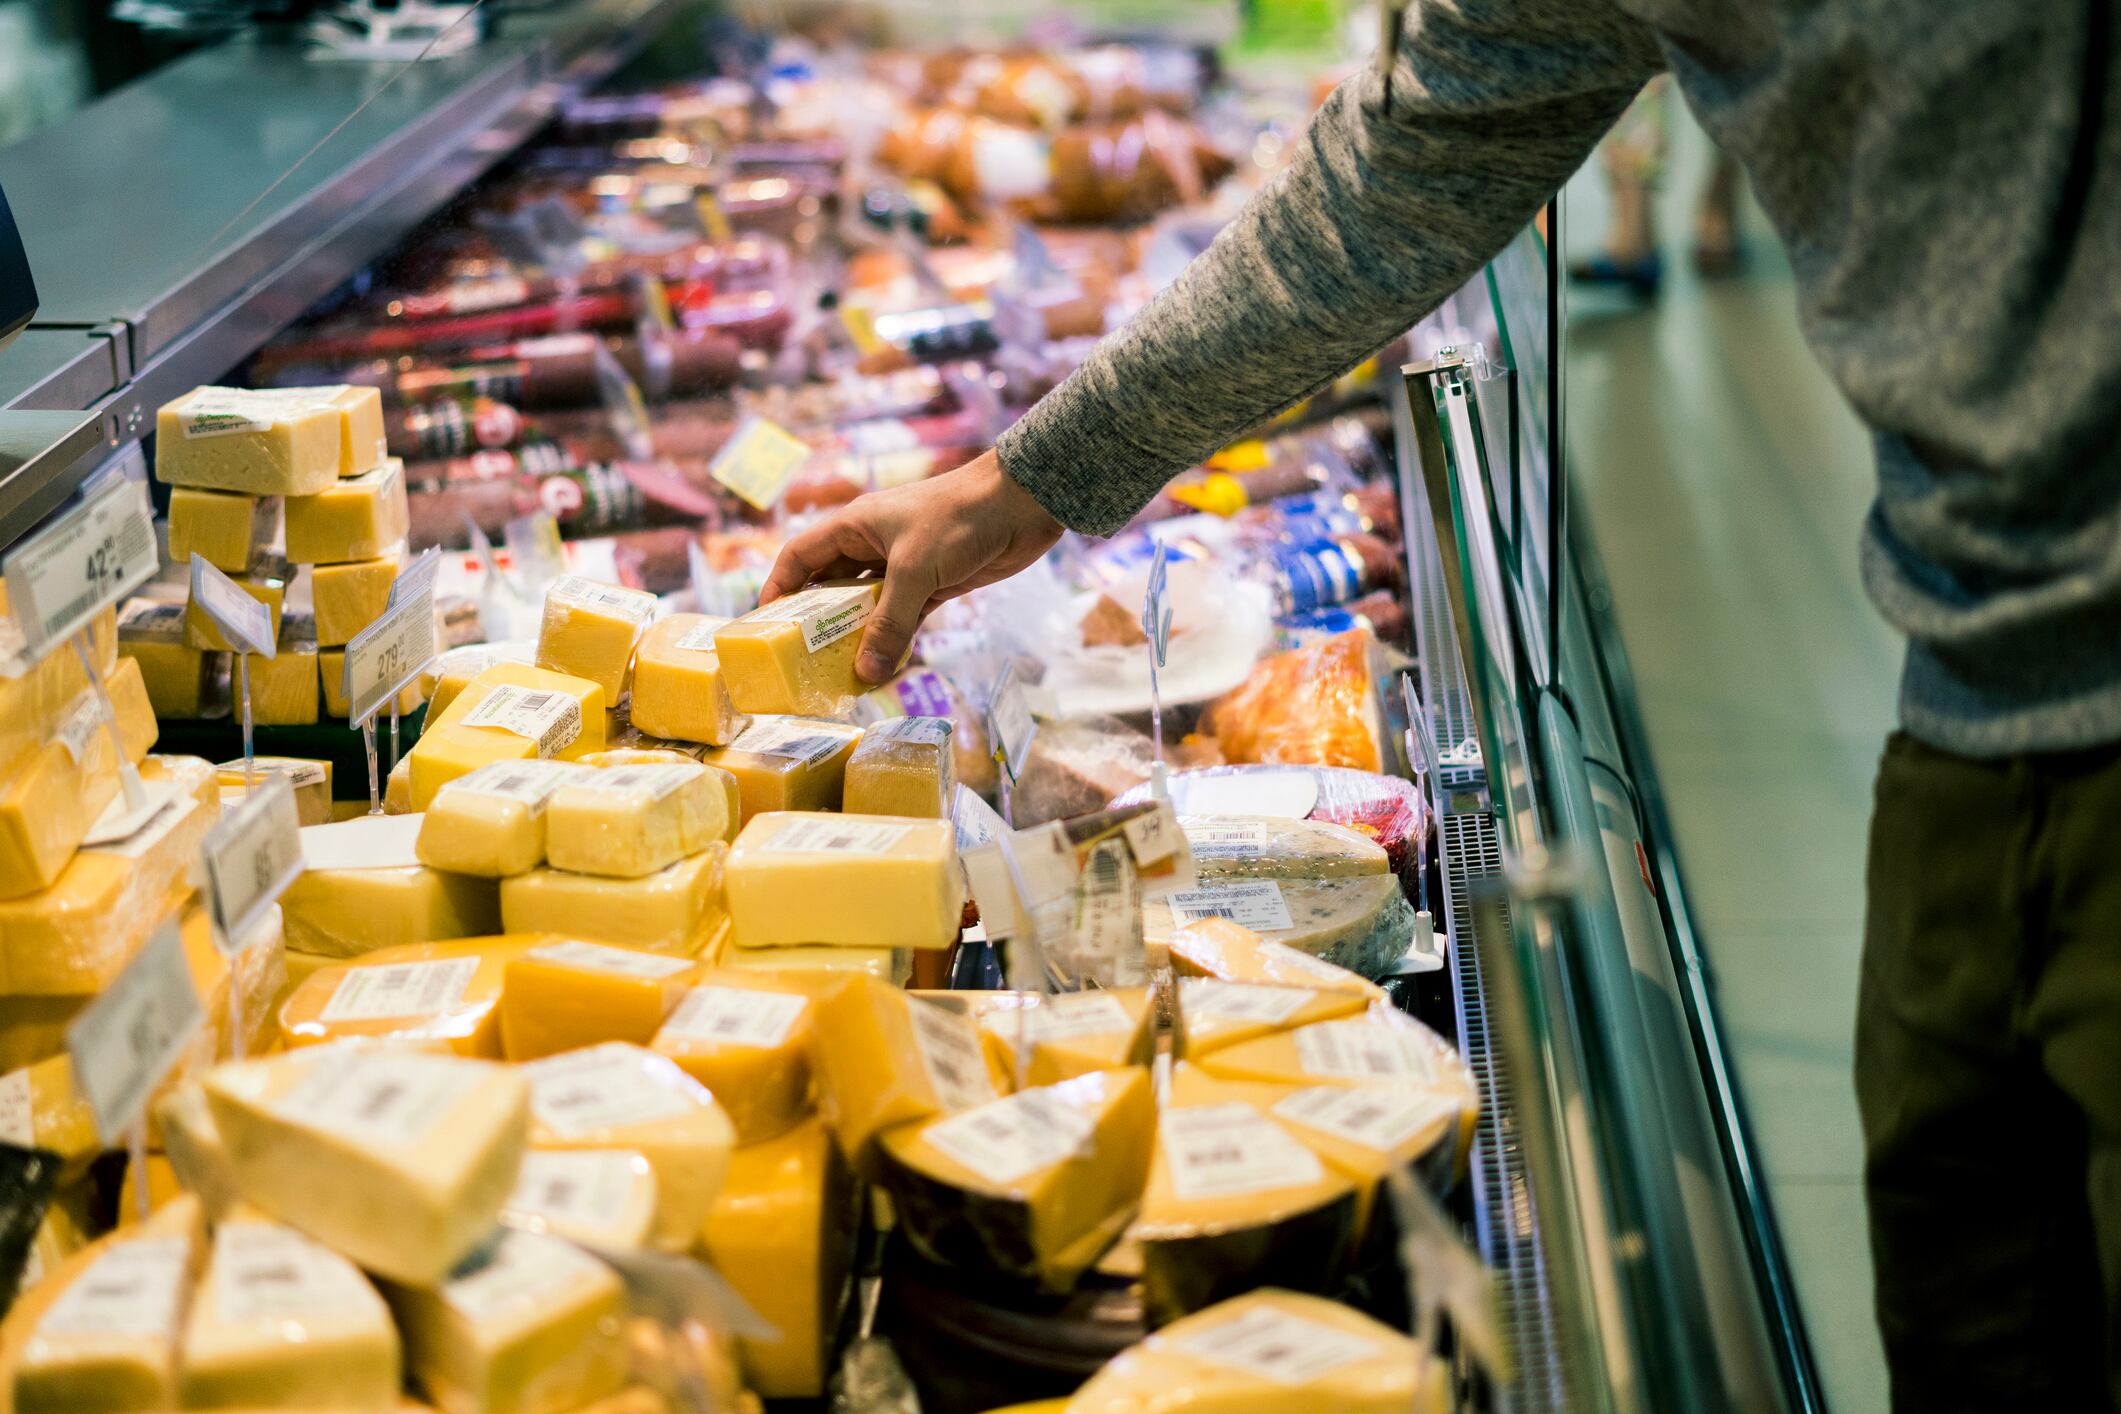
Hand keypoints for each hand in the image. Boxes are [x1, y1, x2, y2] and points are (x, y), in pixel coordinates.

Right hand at [761, 448, 1064, 682]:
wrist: (1022, 504)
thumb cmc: (960, 519)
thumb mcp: (916, 572)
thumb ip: (889, 624)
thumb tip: (865, 673)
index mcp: (854, 526)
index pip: (800, 557)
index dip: (778, 588)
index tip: (765, 625)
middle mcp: (873, 544)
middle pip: (832, 587)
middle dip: (818, 622)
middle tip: (803, 662)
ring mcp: (904, 565)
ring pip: (869, 606)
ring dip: (859, 636)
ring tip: (841, 674)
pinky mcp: (934, 583)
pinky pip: (903, 616)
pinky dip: (895, 639)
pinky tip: (885, 666)